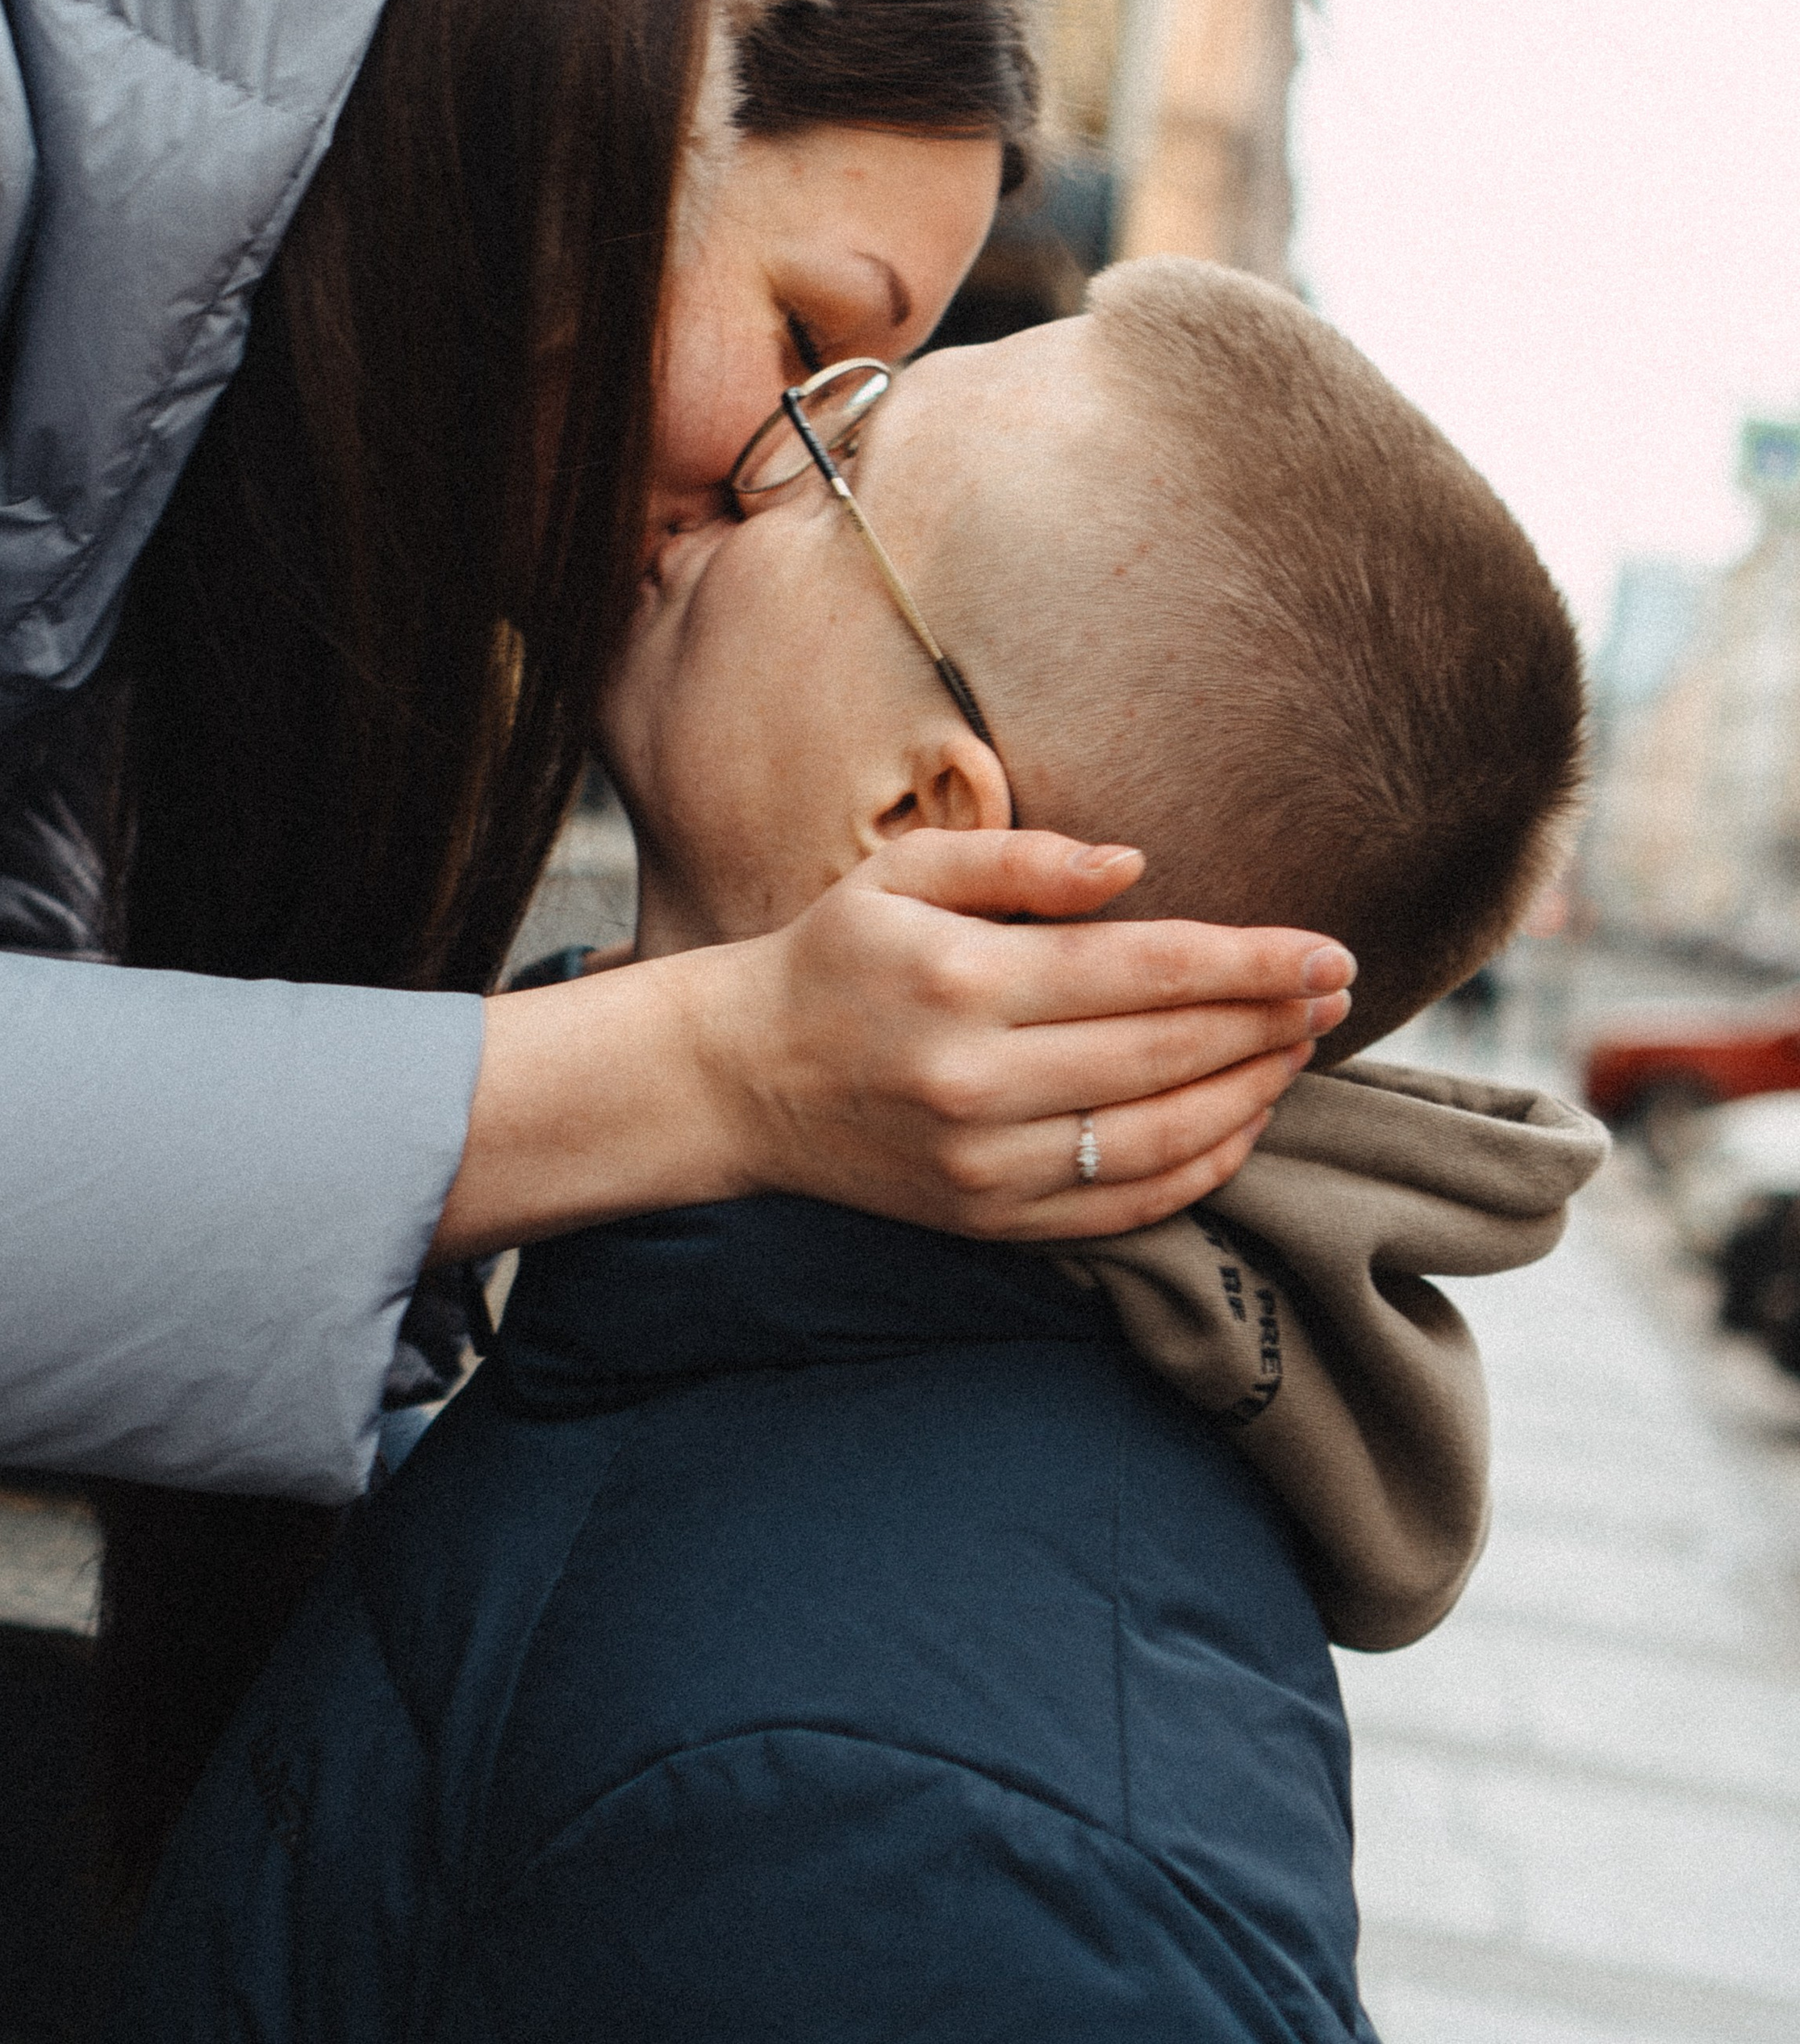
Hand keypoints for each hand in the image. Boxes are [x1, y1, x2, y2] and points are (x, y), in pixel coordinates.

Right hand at [697, 829, 1352, 1240]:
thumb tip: (1136, 866)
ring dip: (1252, 1095)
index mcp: (963, 979)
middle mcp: (977, 1080)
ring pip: (1161, 1138)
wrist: (740, 1079)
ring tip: (1298, 1050)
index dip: (1253, 963)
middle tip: (1337, 994)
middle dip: (1271, 1022)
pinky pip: (1123, 1208)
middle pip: (1169, 1054)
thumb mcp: (907, 872)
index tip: (1329, 952)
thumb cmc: (836, 957)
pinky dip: (1199, 1169)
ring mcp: (984, 1164)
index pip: (1147, 970)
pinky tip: (1239, 1124)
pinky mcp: (987, 1220)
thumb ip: (1023, 858)